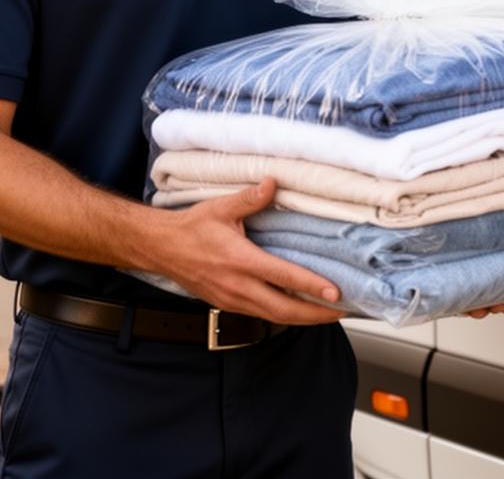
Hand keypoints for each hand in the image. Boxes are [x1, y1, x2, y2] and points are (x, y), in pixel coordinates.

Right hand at [148, 178, 345, 325]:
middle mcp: (238, 286)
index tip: (335, 292)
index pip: (284, 277)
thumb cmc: (192, 228)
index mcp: (241, 261)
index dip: (312, 286)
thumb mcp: (220, 208)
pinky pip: (261, 315)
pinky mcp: (227, 305)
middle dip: (315, 315)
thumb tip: (272, 183)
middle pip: (284, 310)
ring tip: (326, 314)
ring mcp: (232, 300)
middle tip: (341, 311)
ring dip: (302, 319)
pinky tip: (297, 311)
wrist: (162, 249)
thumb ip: (250, 198)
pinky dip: (283, 316)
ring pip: (274, 317)